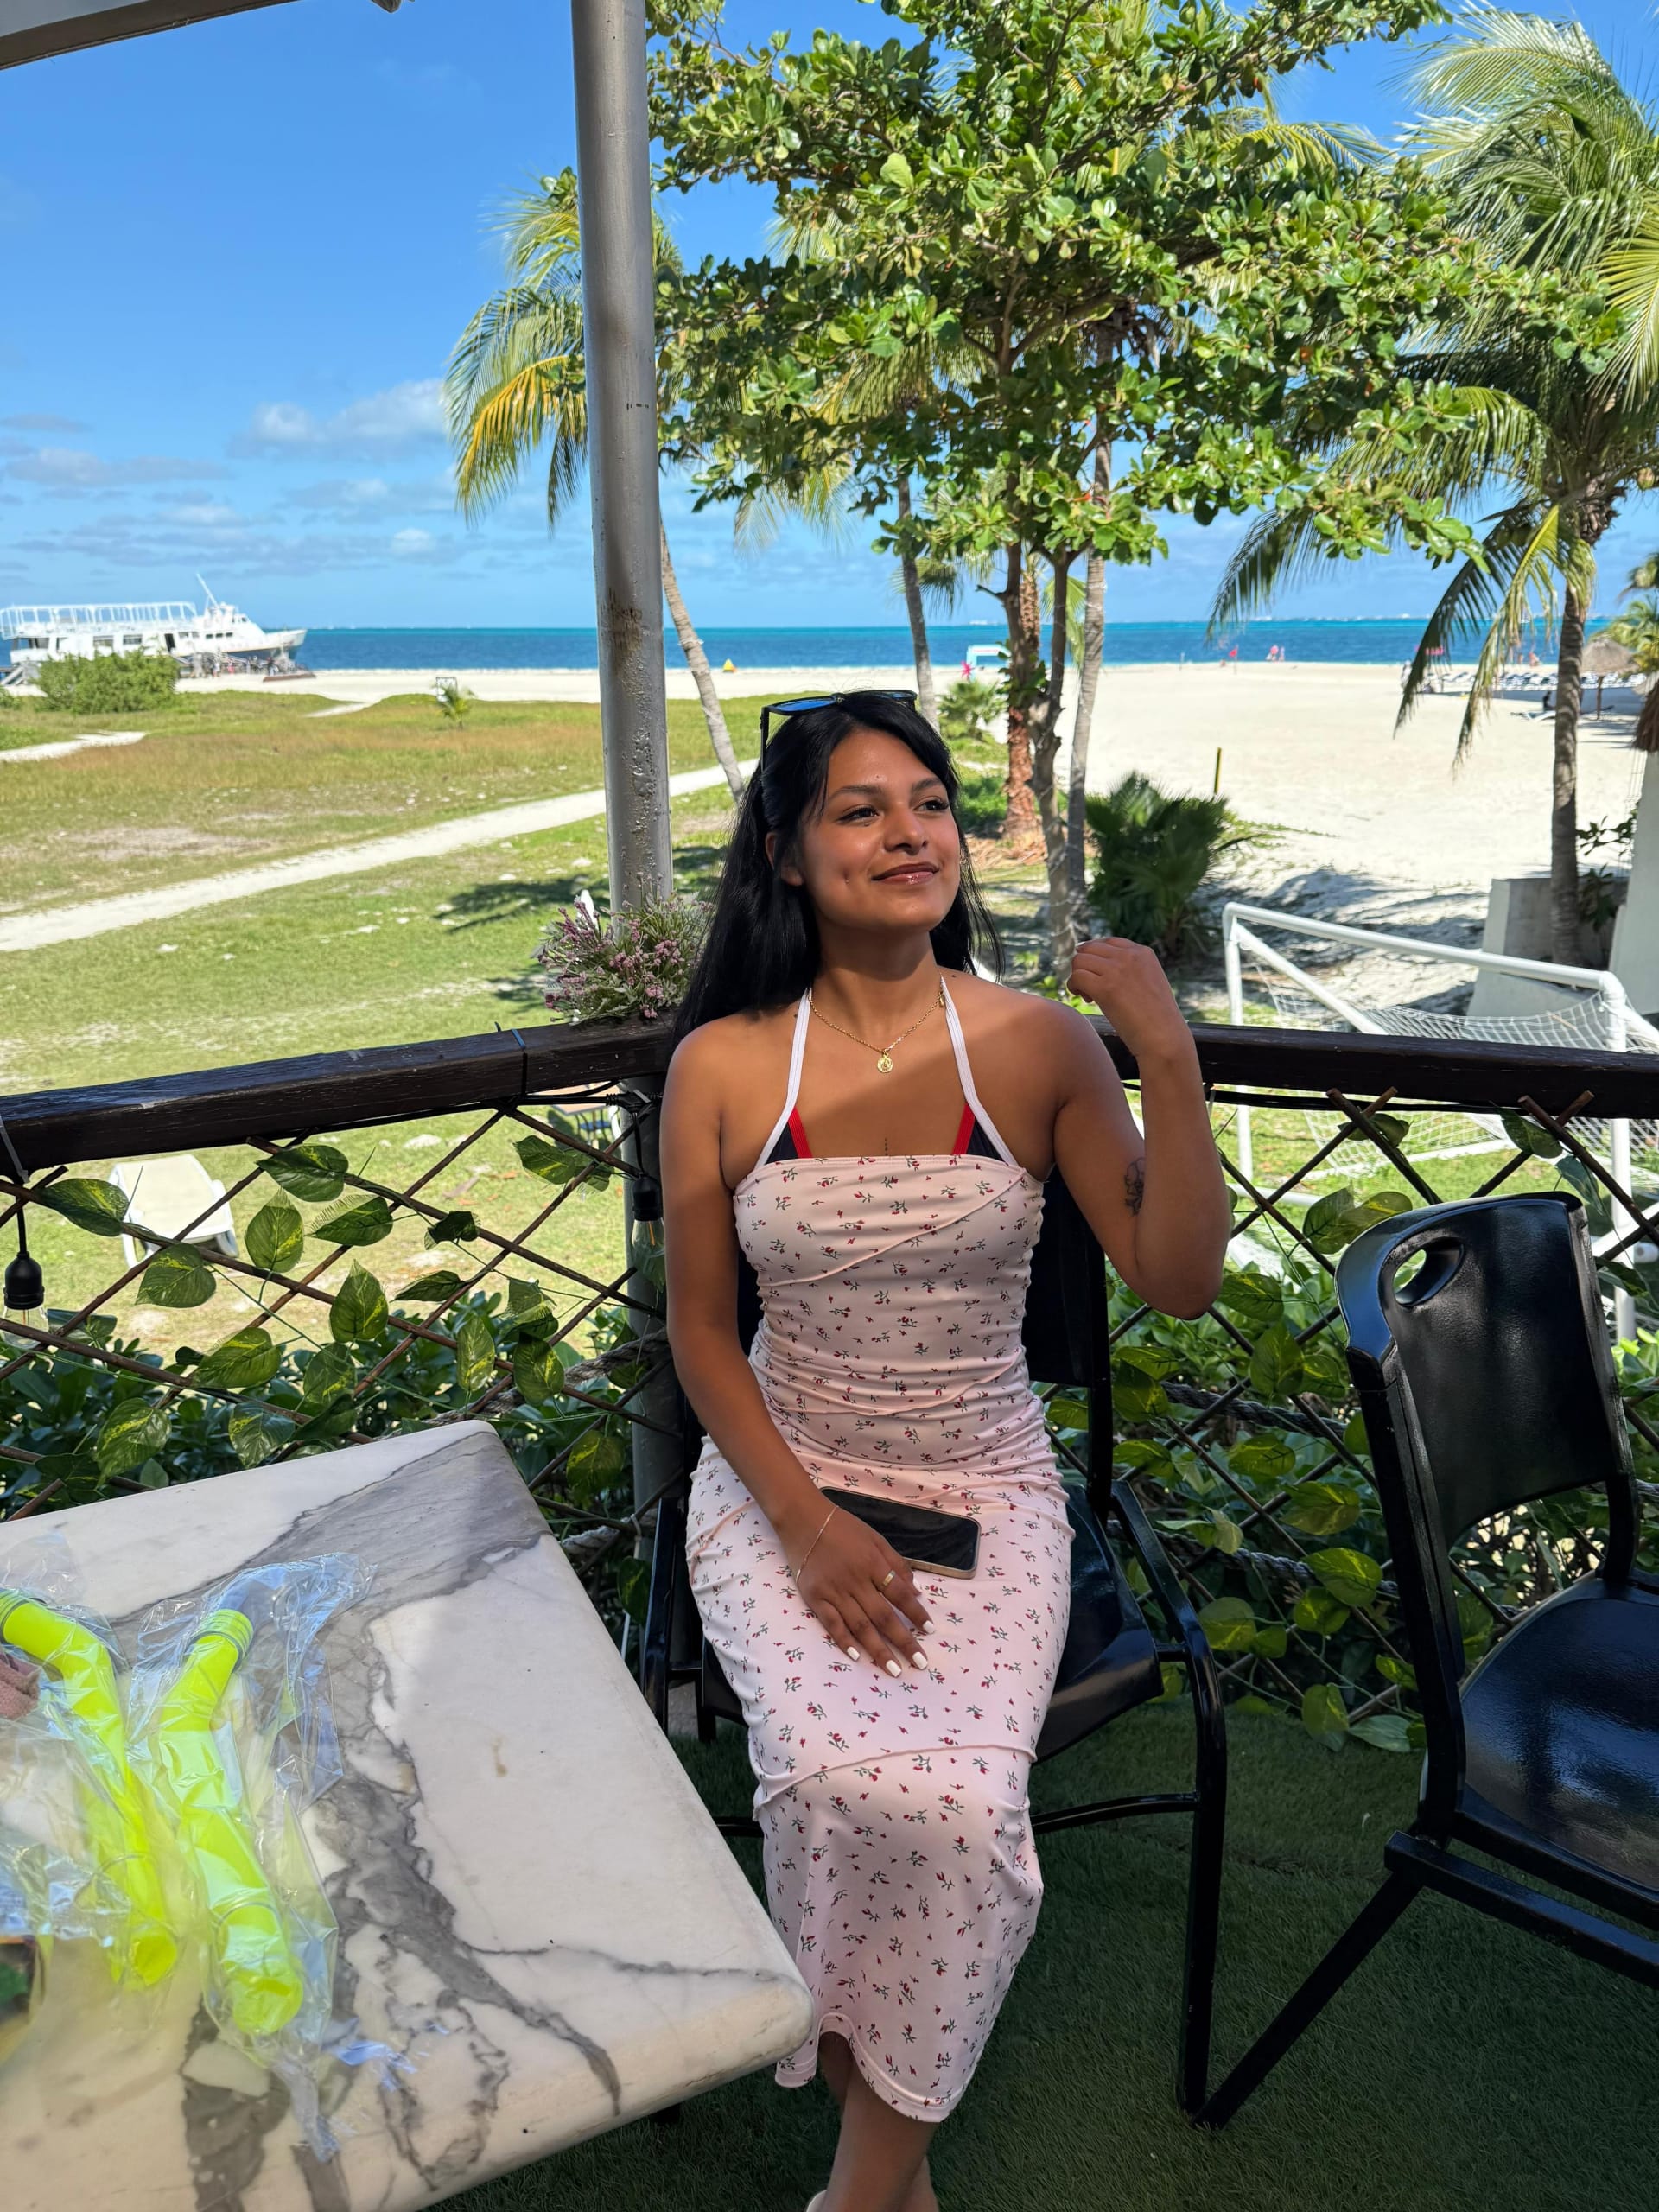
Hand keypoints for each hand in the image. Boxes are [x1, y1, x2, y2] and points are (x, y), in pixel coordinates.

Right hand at [788, 1507, 933, 1676]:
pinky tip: (858, 1657)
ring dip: (878, 1649)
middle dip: (903, 1640)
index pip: (900, 1594)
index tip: (930, 1631)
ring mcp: (833, 1591)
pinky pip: (831, 1623)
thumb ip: (896, 1564)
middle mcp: (855, 1581)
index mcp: (873, 1564)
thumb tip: (916, 1591)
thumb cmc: (843, 1529)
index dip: (916, 1613)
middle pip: (883, 1616)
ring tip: (894, 1669)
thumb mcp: (875, 1539)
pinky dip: (844, 1641)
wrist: (803, 1520)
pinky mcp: (814, 1598)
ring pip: (860, 1626)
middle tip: (919, 1662)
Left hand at [1069, 936, 1194, 1067]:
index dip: (1095, 955)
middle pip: (1089, 949)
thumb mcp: (1151, 983)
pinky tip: (1086, 999)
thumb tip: (1104, 970)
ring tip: (1089, 996)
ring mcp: (1117, 970)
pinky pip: (1076, 977)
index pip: (1108, 942)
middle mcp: (1129, 956)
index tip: (1093, 971)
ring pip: (1079, 961)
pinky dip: (1074, 988)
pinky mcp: (1105, 987)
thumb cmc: (1158, 1019)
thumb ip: (1133, 971)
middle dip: (1085, 966)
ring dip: (1078, 977)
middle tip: (1090, 987)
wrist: (1164, 1037)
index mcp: (1143, 953)